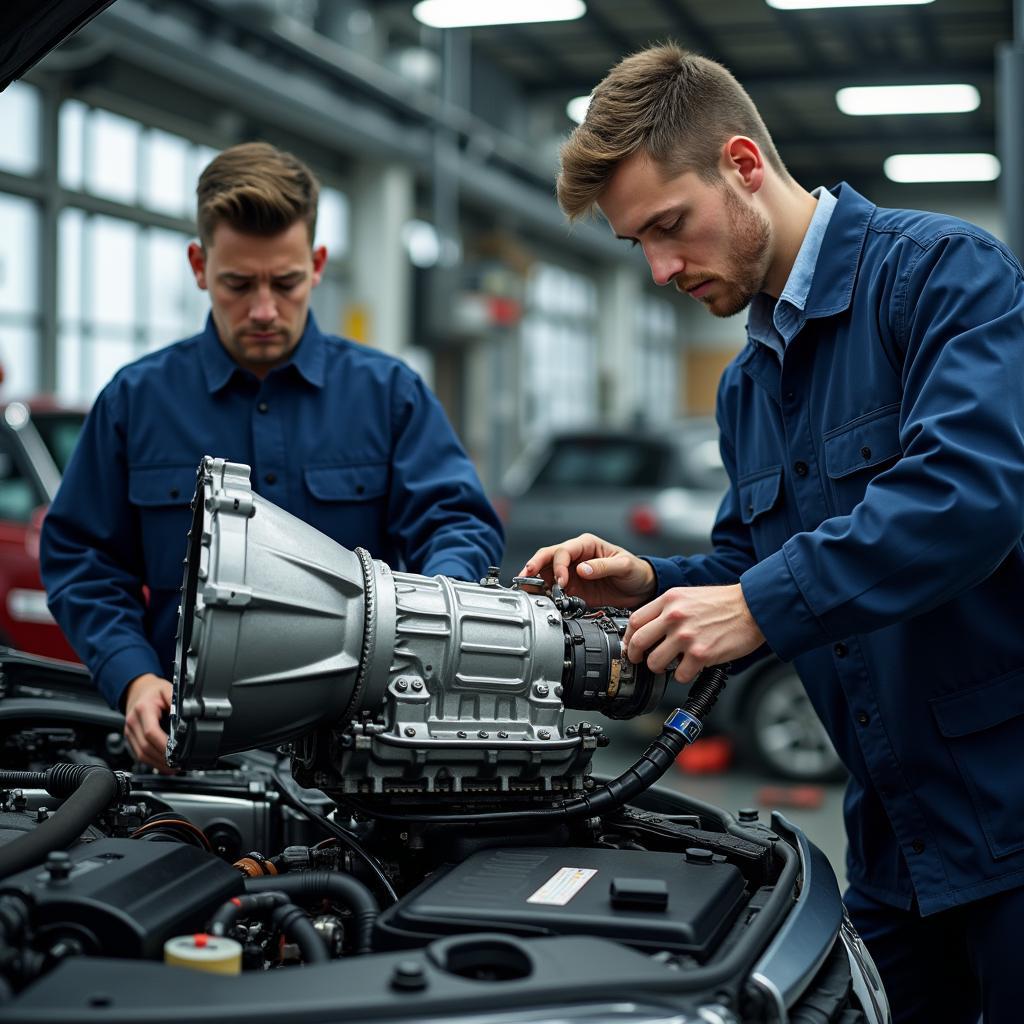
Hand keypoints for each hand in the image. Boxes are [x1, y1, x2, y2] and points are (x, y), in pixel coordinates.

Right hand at [123, 673, 175, 772]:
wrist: (138, 689)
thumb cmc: (154, 691)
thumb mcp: (168, 689)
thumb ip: (177, 701)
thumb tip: (189, 712)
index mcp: (143, 709)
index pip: (151, 732)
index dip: (164, 745)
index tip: (177, 752)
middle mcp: (133, 722)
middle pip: (145, 747)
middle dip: (163, 759)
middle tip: (179, 764)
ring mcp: (129, 731)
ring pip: (140, 754)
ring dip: (157, 764)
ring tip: (173, 768)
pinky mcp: (129, 738)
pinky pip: (138, 754)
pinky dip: (151, 762)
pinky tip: (163, 765)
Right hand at [520, 533, 657, 608]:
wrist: (641, 588)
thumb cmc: (635, 570)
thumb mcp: (624, 565)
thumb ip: (602, 566)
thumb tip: (582, 569)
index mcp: (586, 545)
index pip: (563, 551)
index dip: (558, 565)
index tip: (562, 581)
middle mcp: (576, 557)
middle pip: (547, 558)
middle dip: (534, 566)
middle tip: (526, 578)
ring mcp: (572, 573)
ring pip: (546, 574)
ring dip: (536, 582)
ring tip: (529, 591)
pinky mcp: (573, 589)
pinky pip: (554, 591)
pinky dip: (546, 595)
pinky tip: (541, 599)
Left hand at [623, 584, 764, 683]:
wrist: (753, 607)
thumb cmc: (724, 602)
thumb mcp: (688, 595)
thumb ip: (668, 609)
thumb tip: (650, 627)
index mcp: (669, 600)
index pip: (635, 621)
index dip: (628, 637)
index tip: (631, 645)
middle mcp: (674, 617)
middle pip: (638, 642)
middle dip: (635, 656)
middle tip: (640, 660)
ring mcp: (686, 636)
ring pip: (655, 662)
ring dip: (659, 668)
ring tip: (669, 665)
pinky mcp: (701, 654)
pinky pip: (680, 675)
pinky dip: (683, 676)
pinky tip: (690, 668)